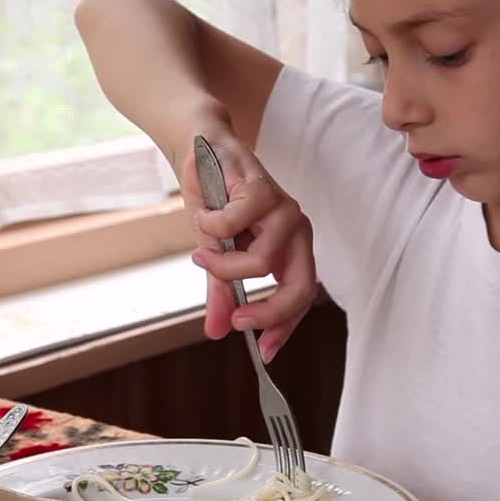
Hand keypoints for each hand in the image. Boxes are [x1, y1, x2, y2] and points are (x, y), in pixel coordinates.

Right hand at [179, 131, 316, 361]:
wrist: (199, 148)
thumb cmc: (214, 199)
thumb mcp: (216, 254)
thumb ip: (222, 292)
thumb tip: (216, 332)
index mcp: (291, 248)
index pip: (300, 297)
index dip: (285, 327)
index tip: (265, 352)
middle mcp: (296, 230)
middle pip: (299, 287)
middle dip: (267, 312)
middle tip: (236, 319)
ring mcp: (283, 209)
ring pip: (262, 262)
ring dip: (224, 265)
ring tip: (204, 252)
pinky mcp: (262, 187)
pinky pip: (235, 225)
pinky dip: (211, 226)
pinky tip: (205, 215)